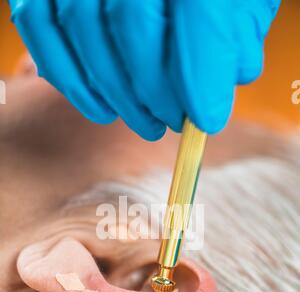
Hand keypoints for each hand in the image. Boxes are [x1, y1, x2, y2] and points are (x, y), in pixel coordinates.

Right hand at [9, 0, 280, 139]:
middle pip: (132, 22)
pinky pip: (39, 28)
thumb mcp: (238, 0)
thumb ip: (235, 33)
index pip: (197, 9)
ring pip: (82, 29)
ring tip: (147, 124)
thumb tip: (223, 83)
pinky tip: (102, 110)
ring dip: (117, 96)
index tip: (207, 121)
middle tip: (174, 123)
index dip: (200, 75)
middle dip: (156, 91)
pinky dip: (69, 79)